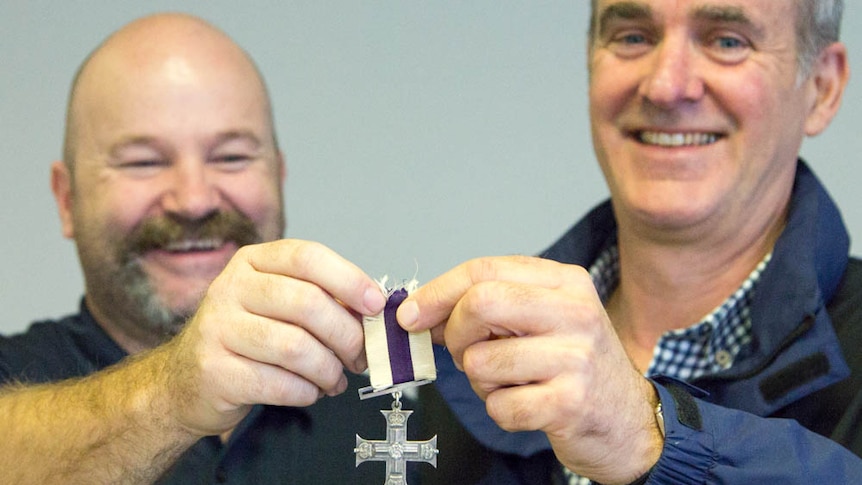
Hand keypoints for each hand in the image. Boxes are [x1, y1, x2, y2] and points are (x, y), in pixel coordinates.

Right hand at [161, 239, 384, 436]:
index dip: (349, 279)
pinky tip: (309, 391)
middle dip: (346, 335)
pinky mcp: (214, 371)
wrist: (185, 380)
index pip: (308, 257)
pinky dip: (305, 392)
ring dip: (328, 369)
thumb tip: (372, 310)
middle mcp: (230, 288)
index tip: (376, 305)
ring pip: (296, 347)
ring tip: (335, 379)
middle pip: (307, 303)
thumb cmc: (245, 339)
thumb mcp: (276, 304)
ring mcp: (217, 329)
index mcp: (252, 262)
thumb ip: (321, 299)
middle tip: (359, 356)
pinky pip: (278, 383)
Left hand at [398, 256, 661, 483]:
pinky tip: (528, 405)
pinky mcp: (571, 403)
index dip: (437, 291)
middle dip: (456, 334)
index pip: (485, 270)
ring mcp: (576, 358)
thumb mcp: (543, 319)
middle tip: (466, 351)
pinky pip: (499, 407)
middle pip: (480, 304)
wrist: (629, 420)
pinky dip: (500, 411)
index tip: (411, 313)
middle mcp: (575, 312)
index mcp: (565, 282)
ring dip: (481, 381)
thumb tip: (421, 310)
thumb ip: (491, 306)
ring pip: (481, 361)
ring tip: (512, 382)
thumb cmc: (576, 366)